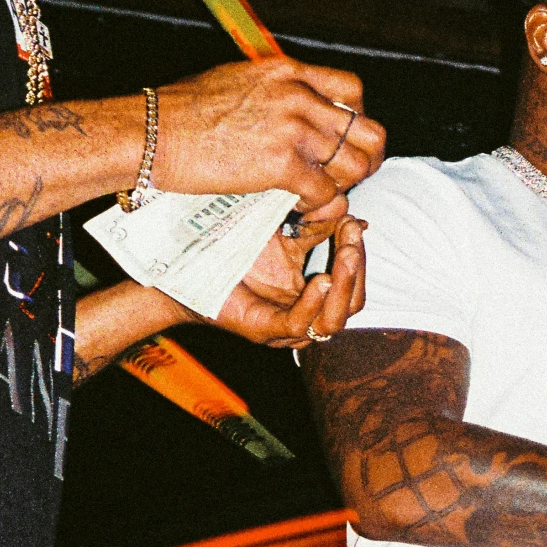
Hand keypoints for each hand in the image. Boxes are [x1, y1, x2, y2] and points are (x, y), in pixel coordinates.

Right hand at [151, 55, 386, 215]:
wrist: (153, 131)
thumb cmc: (183, 110)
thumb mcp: (237, 79)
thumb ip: (274, 89)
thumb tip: (293, 105)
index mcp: (288, 71)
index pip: (354, 89)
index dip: (358, 118)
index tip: (344, 137)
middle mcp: (297, 96)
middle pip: (367, 130)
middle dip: (366, 158)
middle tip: (349, 174)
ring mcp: (292, 129)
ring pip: (355, 165)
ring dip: (345, 185)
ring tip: (321, 193)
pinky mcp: (281, 163)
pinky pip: (325, 191)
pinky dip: (317, 205)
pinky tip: (298, 205)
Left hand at [198, 215, 367, 349]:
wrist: (187, 265)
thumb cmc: (234, 251)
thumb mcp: (285, 235)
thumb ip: (316, 227)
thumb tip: (353, 215)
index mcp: (313, 298)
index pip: (352, 284)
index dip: (359, 255)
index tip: (355, 223)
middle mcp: (305, 317)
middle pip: (351, 304)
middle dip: (357, 269)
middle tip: (353, 236)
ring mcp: (284, 330)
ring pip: (333, 322)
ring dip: (345, 287)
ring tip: (346, 255)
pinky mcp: (263, 331)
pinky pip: (299, 325)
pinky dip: (314, 304)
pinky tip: (322, 279)